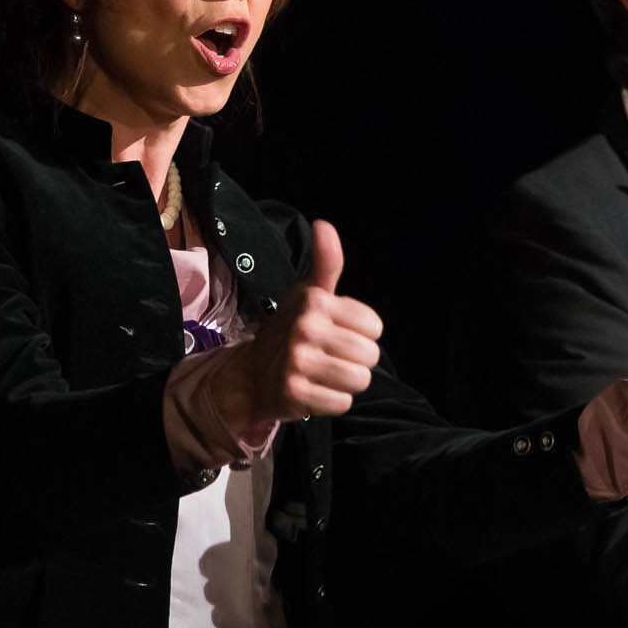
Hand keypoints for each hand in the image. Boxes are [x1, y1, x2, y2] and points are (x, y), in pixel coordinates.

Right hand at [211, 219, 384, 428]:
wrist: (252, 374)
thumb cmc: (293, 330)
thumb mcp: (310, 294)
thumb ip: (327, 263)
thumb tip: (324, 224)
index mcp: (315, 301)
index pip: (375, 327)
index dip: (362, 334)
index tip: (337, 333)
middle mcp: (304, 328)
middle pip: (370, 355)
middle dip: (356, 360)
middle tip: (330, 357)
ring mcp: (297, 361)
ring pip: (360, 380)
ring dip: (346, 382)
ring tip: (324, 374)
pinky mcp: (294, 393)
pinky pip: (342, 403)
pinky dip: (332, 401)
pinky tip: (314, 390)